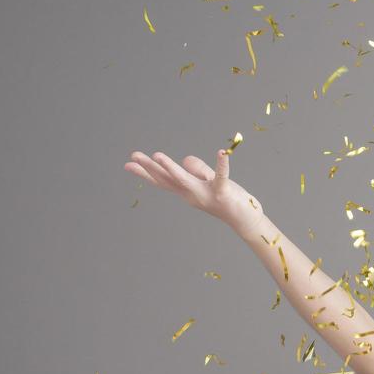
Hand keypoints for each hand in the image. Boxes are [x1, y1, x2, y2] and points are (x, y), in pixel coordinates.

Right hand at [123, 149, 264, 235]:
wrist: (245, 220)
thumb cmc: (227, 199)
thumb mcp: (208, 181)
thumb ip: (197, 169)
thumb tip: (185, 160)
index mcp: (187, 191)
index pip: (163, 180)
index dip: (145, 172)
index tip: (128, 164)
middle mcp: (192, 194)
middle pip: (167, 179)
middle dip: (150, 167)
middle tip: (133, 156)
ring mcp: (206, 195)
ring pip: (184, 179)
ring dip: (171, 167)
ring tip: (157, 155)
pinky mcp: (223, 193)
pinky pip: (222, 176)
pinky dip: (222, 164)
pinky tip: (221, 152)